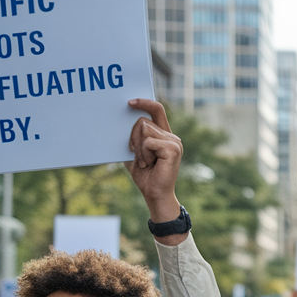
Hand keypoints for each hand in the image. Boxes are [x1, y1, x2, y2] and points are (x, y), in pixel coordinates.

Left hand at [125, 99, 183, 219]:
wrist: (154, 194)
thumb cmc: (144, 174)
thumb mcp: (134, 151)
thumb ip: (133, 136)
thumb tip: (122, 120)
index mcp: (164, 134)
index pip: (157, 110)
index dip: (144, 103)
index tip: (129, 102)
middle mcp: (172, 136)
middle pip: (143, 121)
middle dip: (133, 137)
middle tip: (138, 155)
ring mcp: (174, 142)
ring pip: (145, 130)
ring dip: (139, 148)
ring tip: (146, 162)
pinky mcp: (173, 149)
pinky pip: (148, 142)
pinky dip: (144, 154)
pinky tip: (150, 164)